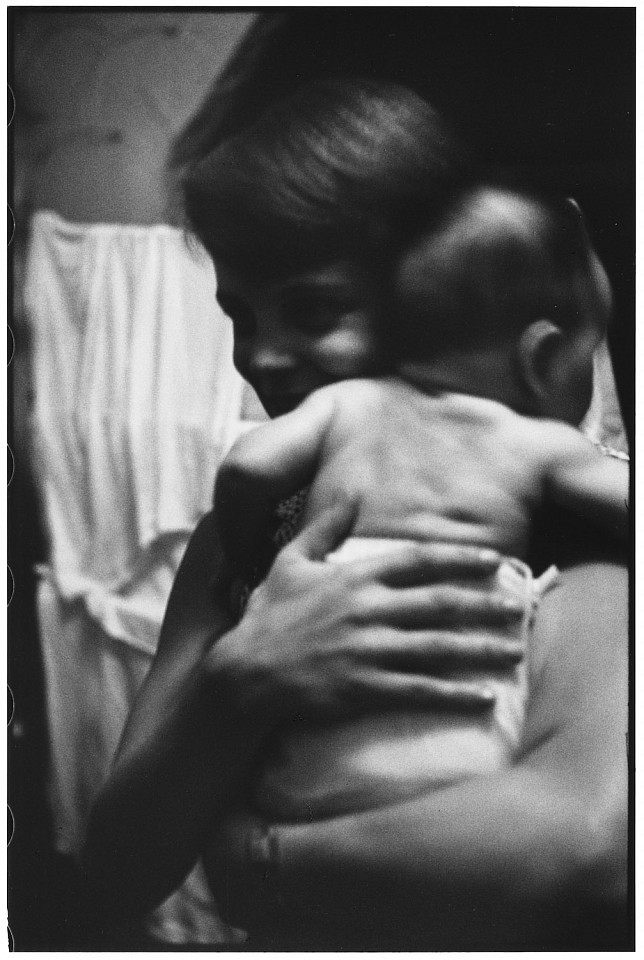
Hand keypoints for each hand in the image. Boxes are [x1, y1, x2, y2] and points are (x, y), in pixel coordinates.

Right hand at [206, 504, 524, 726]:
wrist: (244, 674)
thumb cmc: (267, 617)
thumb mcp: (289, 563)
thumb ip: (323, 528)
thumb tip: (349, 494)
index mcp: (355, 577)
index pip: (419, 561)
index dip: (461, 560)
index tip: (495, 562)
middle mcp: (368, 610)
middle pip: (440, 603)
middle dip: (485, 605)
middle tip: (520, 608)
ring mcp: (368, 651)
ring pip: (438, 648)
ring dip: (481, 650)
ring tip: (515, 652)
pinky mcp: (364, 688)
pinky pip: (419, 691)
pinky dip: (454, 695)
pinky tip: (485, 699)